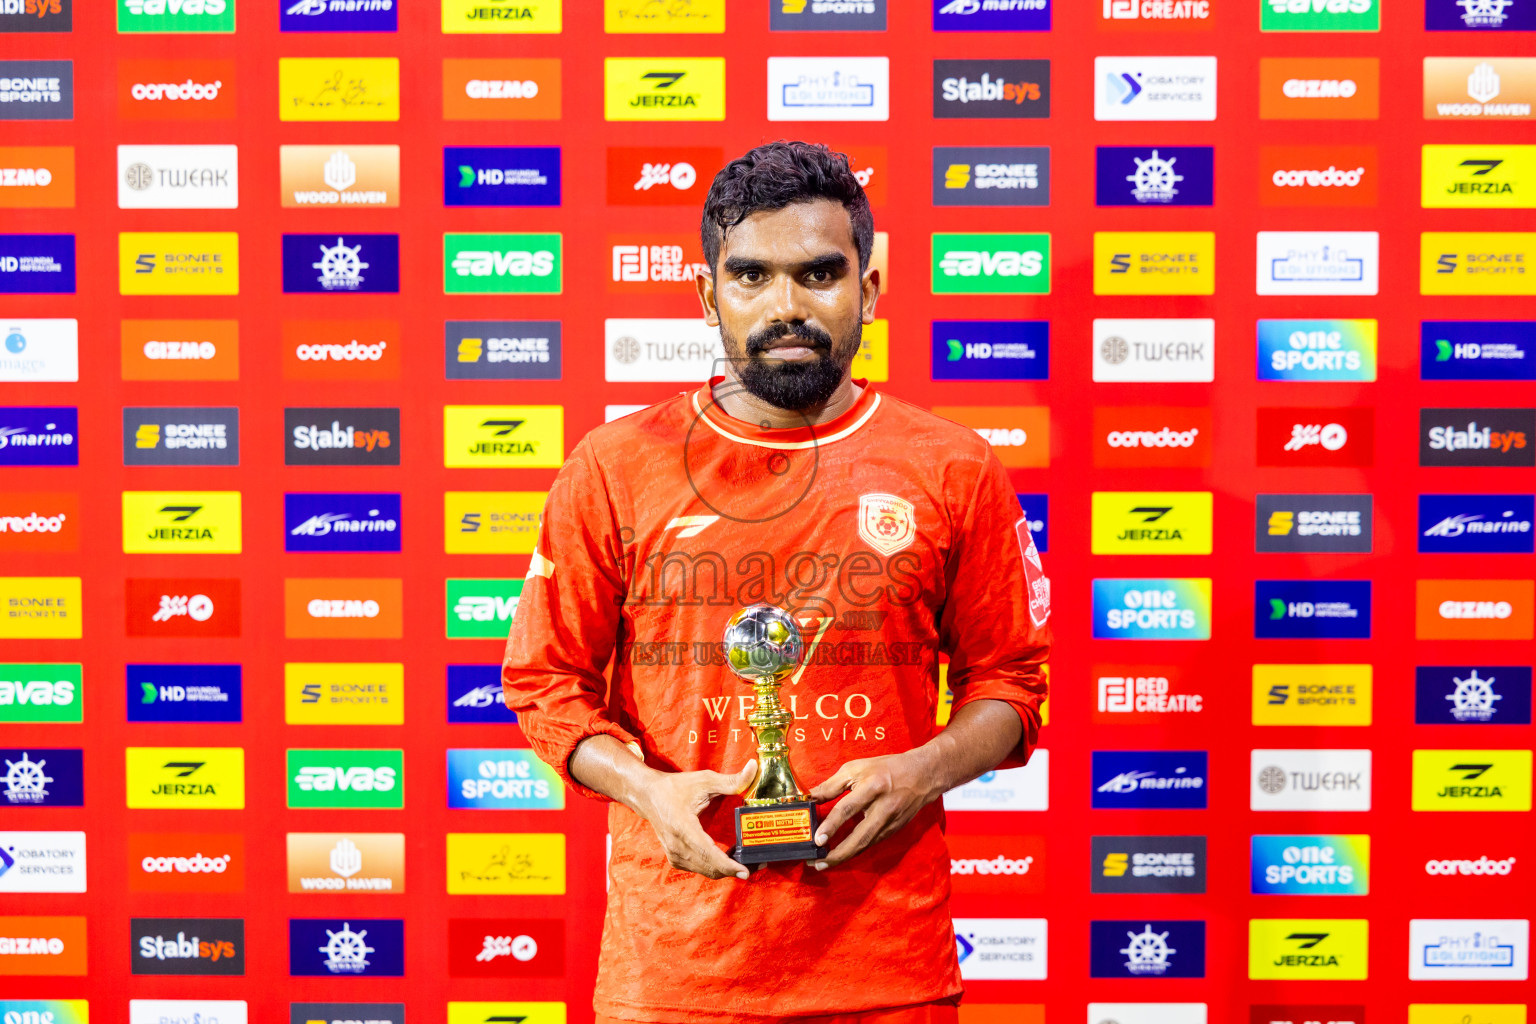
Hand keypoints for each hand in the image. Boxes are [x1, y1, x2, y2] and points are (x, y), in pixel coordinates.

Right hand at [634, 759, 756, 880]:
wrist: (648, 795)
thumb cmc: (675, 787)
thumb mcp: (704, 780)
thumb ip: (731, 779)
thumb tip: (753, 768)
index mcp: (684, 829)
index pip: (709, 855)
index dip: (729, 866)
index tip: (745, 872)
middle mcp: (677, 846)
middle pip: (711, 868)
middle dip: (734, 869)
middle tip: (756, 864)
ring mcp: (675, 855)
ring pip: (706, 871)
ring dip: (725, 869)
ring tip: (744, 860)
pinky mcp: (675, 858)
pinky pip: (699, 868)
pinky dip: (714, 867)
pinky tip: (727, 858)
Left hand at [805, 751, 940, 869]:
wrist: (922, 775)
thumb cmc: (885, 768)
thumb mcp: (856, 768)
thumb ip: (832, 785)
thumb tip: (809, 797)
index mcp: (872, 787)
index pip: (848, 809)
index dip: (832, 825)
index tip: (817, 839)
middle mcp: (883, 808)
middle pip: (859, 837)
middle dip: (837, 854)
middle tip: (817, 862)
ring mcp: (890, 823)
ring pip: (865, 845)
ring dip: (844, 857)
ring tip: (823, 863)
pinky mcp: (893, 831)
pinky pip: (871, 843)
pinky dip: (855, 851)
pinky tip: (841, 855)